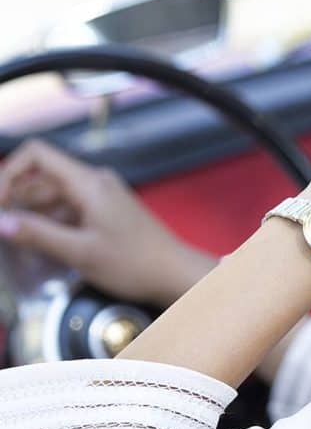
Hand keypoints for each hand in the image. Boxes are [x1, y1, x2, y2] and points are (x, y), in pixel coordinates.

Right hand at [0, 140, 214, 306]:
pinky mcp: (106, 211)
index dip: (8, 172)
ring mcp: (102, 196)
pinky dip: (51, 220)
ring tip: (16, 238)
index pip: (37, 155)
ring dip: (31, 211)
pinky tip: (40, 243)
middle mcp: (95, 182)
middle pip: (41, 176)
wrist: (175, 273)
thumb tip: (2, 223)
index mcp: (88, 183)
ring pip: (54, 194)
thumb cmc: (137, 264)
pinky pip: (69, 207)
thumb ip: (38, 235)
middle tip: (2, 226)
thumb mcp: (80, 252)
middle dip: (14, 196)